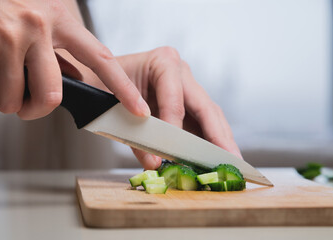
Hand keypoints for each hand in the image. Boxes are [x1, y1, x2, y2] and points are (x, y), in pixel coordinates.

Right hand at [0, 0, 149, 118]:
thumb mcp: (50, 10)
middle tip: (29, 104)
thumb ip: (66, 41)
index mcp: (61, 20)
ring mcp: (6, 37)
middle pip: (51, 97)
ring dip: (5, 99)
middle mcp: (37, 27)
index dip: (123, 89)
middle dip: (37, 109)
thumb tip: (76, 76)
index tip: (138, 110)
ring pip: (13, 101)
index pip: (101, 60)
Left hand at [115, 47, 242, 168]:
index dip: (177, 126)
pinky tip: (218, 156)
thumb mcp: (115, 106)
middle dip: (219, 136)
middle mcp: (180, 71)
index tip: (177, 150)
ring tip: (230, 162)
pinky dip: (210, 139)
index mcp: (163, 62)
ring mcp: (187, 86)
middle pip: (206, 107)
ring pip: (210, 115)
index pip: (175, 98)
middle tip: (229, 160)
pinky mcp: (187, 101)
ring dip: (221, 140)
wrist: (101, 77)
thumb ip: (134, 137)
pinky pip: (203, 121)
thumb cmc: (106, 85)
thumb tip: (154, 164)